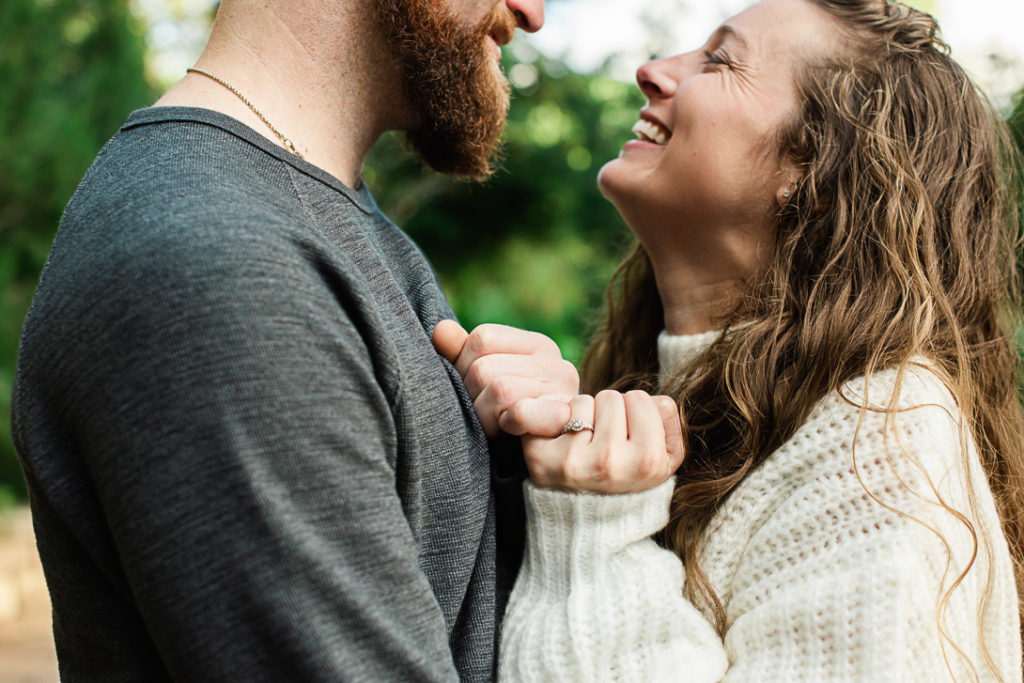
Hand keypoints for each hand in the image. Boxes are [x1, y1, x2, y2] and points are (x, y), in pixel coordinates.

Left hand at [433, 320, 579, 437]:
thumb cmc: (508, 421)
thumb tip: (441, 330)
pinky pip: (521, 411)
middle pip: (485, 367)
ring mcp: (565, 392)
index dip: (464, 365)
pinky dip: (508, 422)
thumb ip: (461, 353)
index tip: (473, 391)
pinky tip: (511, 431)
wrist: (545, 462)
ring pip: (499, 389)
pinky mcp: (564, 420)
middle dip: (472, 396)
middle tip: (482, 415)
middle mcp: (557, 363)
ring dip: (485, 416)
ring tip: (495, 425)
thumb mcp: (483, 382)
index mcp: (538, 346)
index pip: (483, 338)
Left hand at [522, 390, 684, 493]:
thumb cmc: (630, 480)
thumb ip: (668, 419)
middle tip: (607, 442)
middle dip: (610, 413)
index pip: (641, 399)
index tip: (631, 437)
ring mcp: (573, 462)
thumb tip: (654, 398)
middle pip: (611, 397)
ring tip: (588, 445)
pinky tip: (564, 443)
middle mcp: (609, 462)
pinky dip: (558, 421)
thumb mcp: (665, 458)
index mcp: (647, 462)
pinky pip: (553, 412)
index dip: (636, 414)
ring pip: (582, 402)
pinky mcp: (542, 459)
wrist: (590, 524)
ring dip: (585, 416)